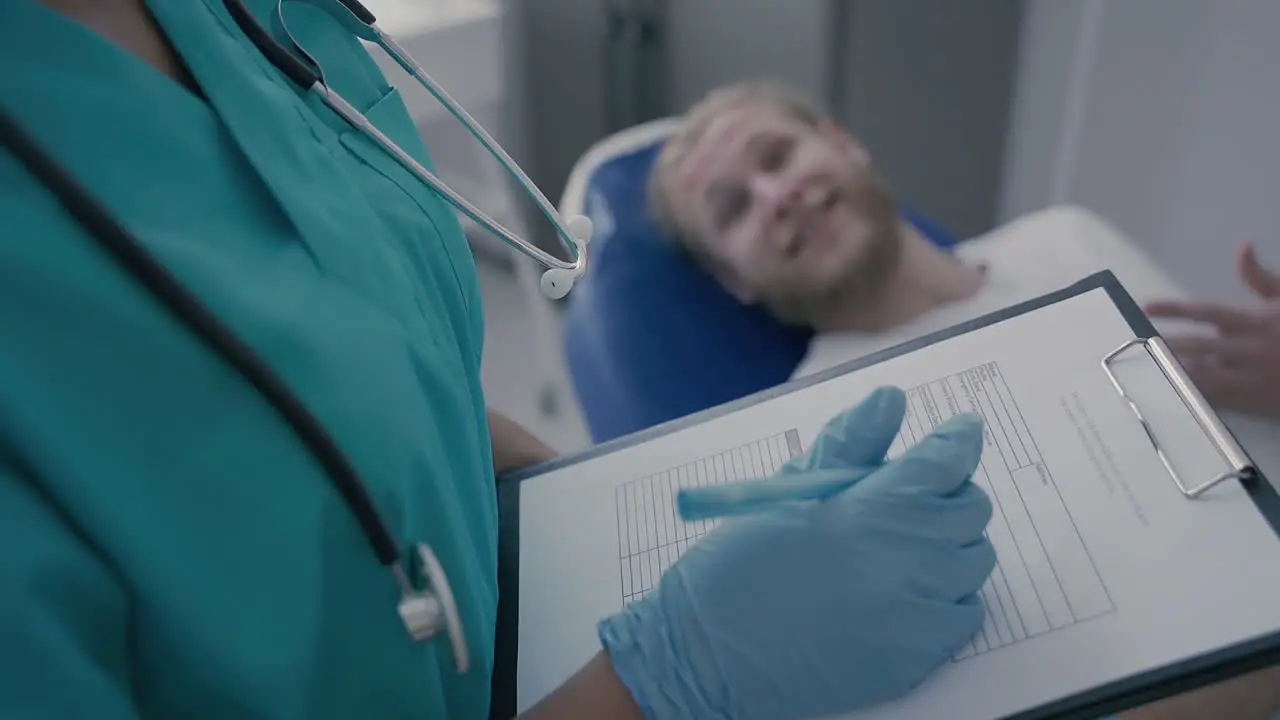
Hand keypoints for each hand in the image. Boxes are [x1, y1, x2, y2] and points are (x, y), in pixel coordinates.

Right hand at [597, 387, 995, 719]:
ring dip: (949, 548)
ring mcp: (918, 613)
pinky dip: (948, 600)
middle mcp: (910, 558)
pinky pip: (966, 616)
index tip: (959, 433)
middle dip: (947, 496)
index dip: (956, 441)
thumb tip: (891, 399)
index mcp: (875, 507)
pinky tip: (904, 597)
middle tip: (908, 501)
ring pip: (975, 561)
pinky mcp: (917, 660)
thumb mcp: (789, 491)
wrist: (708, 655)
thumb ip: (850, 443)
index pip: (947, 460)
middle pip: (971, 508)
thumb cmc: (740, 566)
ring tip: (900, 553)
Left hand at [1145, 240, 1279, 418]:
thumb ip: (1259, 276)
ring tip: (1141, 368)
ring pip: (1201, 376)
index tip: (1146, 306)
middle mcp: (1250, 349)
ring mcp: (1251, 379)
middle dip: (1164, 345)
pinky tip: (1168, 393)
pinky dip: (1190, 395)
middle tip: (1132, 342)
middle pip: (1196, 346)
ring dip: (1171, 371)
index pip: (1207, 310)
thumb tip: (1242, 244)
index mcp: (1257, 320)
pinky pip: (1214, 401)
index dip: (1175, 308)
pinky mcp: (1253, 404)